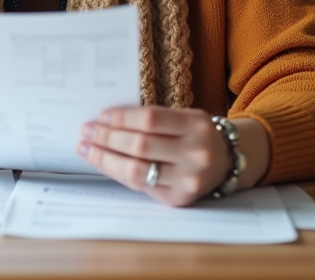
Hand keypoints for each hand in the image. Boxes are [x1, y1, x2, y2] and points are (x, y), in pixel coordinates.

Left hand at [76, 107, 269, 206]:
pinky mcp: (178, 199)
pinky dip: (117, 173)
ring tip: (87, 148)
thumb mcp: (185, 117)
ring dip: (105, 159)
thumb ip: (154, 119)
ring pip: (137, 171)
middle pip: (140, 146)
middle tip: (86, 131)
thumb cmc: (197, 133)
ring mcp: (188, 180)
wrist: (228, 161)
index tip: (101, 116)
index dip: (122, 118)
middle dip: (107, 138)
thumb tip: (107, 120)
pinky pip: (140, 186)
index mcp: (197, 126)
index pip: (150, 120)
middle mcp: (195, 154)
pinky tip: (103, 163)